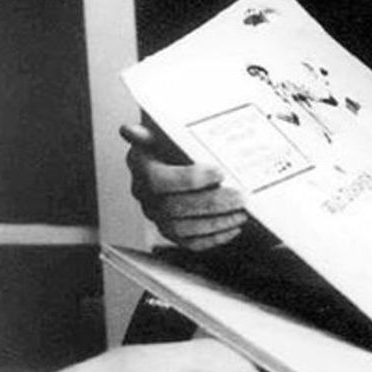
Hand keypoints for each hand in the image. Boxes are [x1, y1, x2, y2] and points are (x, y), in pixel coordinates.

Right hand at [121, 123, 248, 250]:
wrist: (178, 155)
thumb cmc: (175, 141)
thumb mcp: (166, 129)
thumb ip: (153, 130)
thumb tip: (130, 131)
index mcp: (141, 165)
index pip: (159, 180)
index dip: (189, 179)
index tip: (219, 173)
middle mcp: (144, 193)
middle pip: (173, 207)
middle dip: (211, 203)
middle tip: (240, 197)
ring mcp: (155, 214)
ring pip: (182, 229)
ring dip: (216, 223)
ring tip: (241, 213)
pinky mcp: (170, 230)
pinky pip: (190, 242)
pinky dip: (214, 237)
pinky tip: (233, 226)